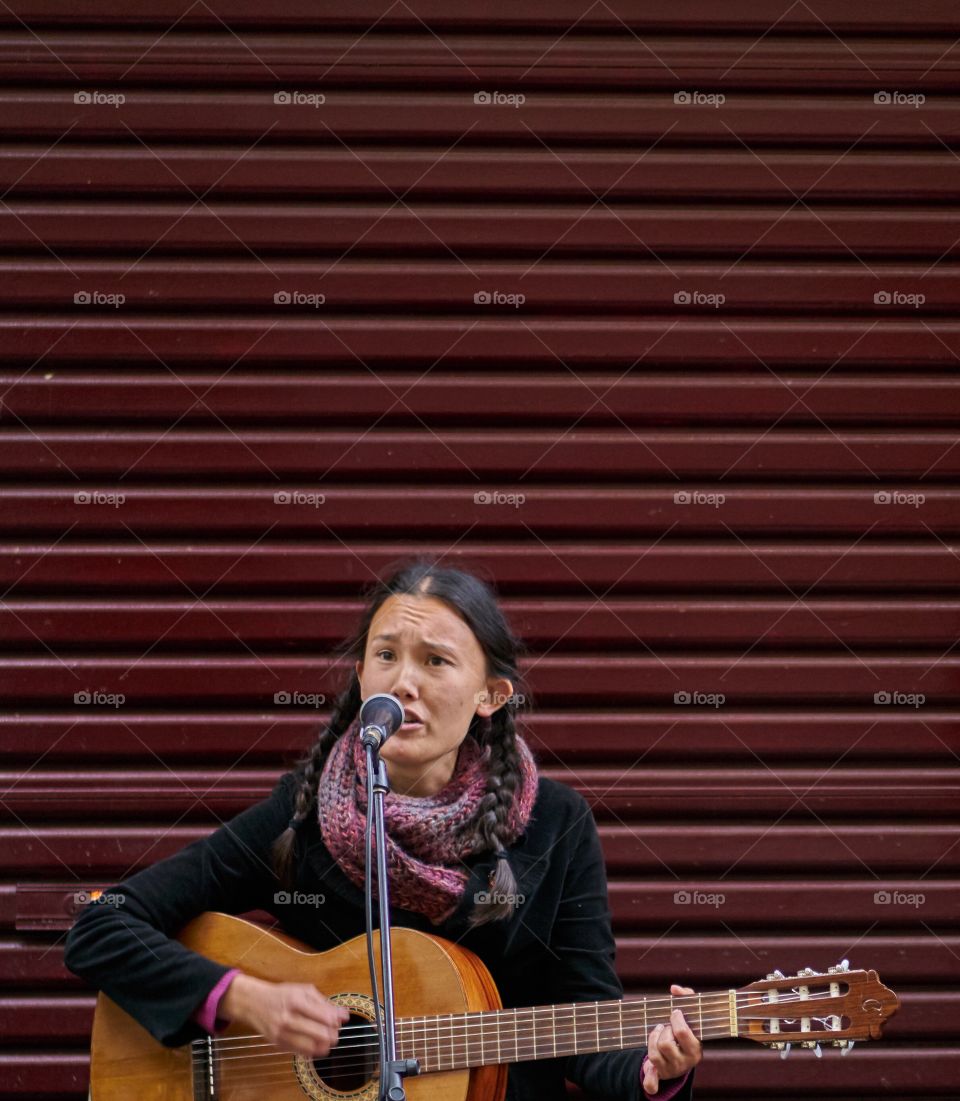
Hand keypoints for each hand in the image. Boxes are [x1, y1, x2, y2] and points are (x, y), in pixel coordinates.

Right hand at [220, 973, 349, 1057]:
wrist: (254, 1003)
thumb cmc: (282, 994)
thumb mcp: (303, 990)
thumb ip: (324, 1002)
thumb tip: (344, 1015)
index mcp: (296, 1001)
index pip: (324, 1016)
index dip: (337, 1021)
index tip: (341, 1020)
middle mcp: (288, 1019)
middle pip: (320, 1034)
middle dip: (333, 1035)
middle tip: (335, 1032)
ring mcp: (282, 1034)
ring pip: (312, 1047)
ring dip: (325, 1045)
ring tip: (328, 1039)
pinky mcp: (278, 1044)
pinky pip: (301, 1052)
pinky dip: (313, 1050)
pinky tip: (316, 1044)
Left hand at [642, 984, 702, 1095]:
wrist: (681, 1058)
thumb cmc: (685, 1032)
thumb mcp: (691, 1017)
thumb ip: (686, 998)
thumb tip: (674, 988)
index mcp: (695, 1049)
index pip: (683, 1033)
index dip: (675, 1019)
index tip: (674, 1012)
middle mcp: (685, 1062)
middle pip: (666, 1044)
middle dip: (663, 1031)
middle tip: (666, 1026)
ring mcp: (672, 1071)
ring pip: (654, 1055)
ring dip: (652, 1040)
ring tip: (658, 1033)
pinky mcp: (660, 1076)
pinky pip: (653, 1083)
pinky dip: (650, 1080)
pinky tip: (648, 1070)